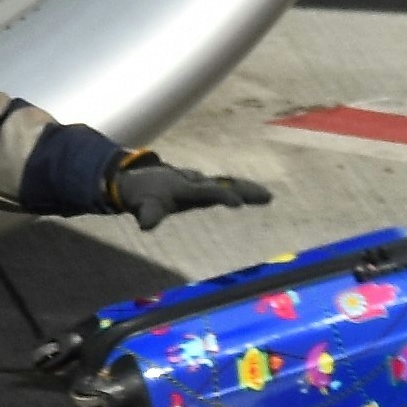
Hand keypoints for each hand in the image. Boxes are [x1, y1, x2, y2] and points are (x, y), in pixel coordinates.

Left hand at [107, 151, 274, 229]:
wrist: (137, 181)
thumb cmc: (142, 196)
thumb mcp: (142, 206)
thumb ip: (148, 214)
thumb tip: (146, 225)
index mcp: (183, 188)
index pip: (205, 192)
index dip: (221, 195)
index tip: (237, 203)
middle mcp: (195, 184)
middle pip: (223, 184)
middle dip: (244, 190)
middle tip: (267, 196)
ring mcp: (200, 185)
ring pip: (227, 184)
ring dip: (248, 190)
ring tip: (268, 197)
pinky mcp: (203, 188)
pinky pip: (225, 187)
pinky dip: (241, 191)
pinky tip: (259, 196)